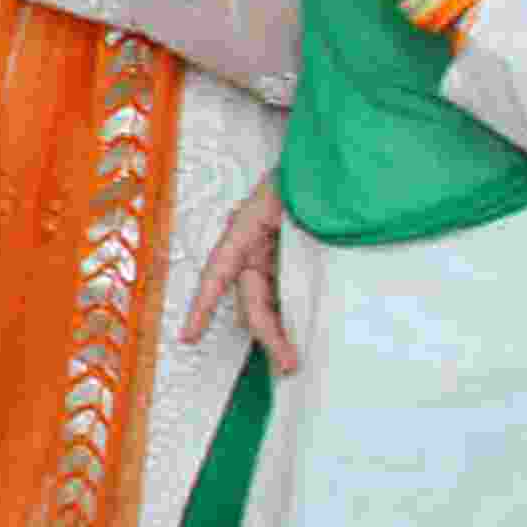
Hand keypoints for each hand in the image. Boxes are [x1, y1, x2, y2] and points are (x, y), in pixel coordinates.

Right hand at [181, 178, 298, 377]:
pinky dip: (295, 316)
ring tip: (294, 358)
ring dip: (281, 330)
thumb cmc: (312, 173)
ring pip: (271, 301)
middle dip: (267, 333)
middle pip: (253, 299)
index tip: (189, 335)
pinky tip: (308, 334)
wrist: (338, 164)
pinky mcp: (299, 264)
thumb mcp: (300, 194)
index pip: (219, 270)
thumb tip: (296, 247)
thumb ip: (296, 220)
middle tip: (288, 362)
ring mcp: (278, 257)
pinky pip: (291, 294)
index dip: (203, 304)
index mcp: (249, 228)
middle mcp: (258, 248)